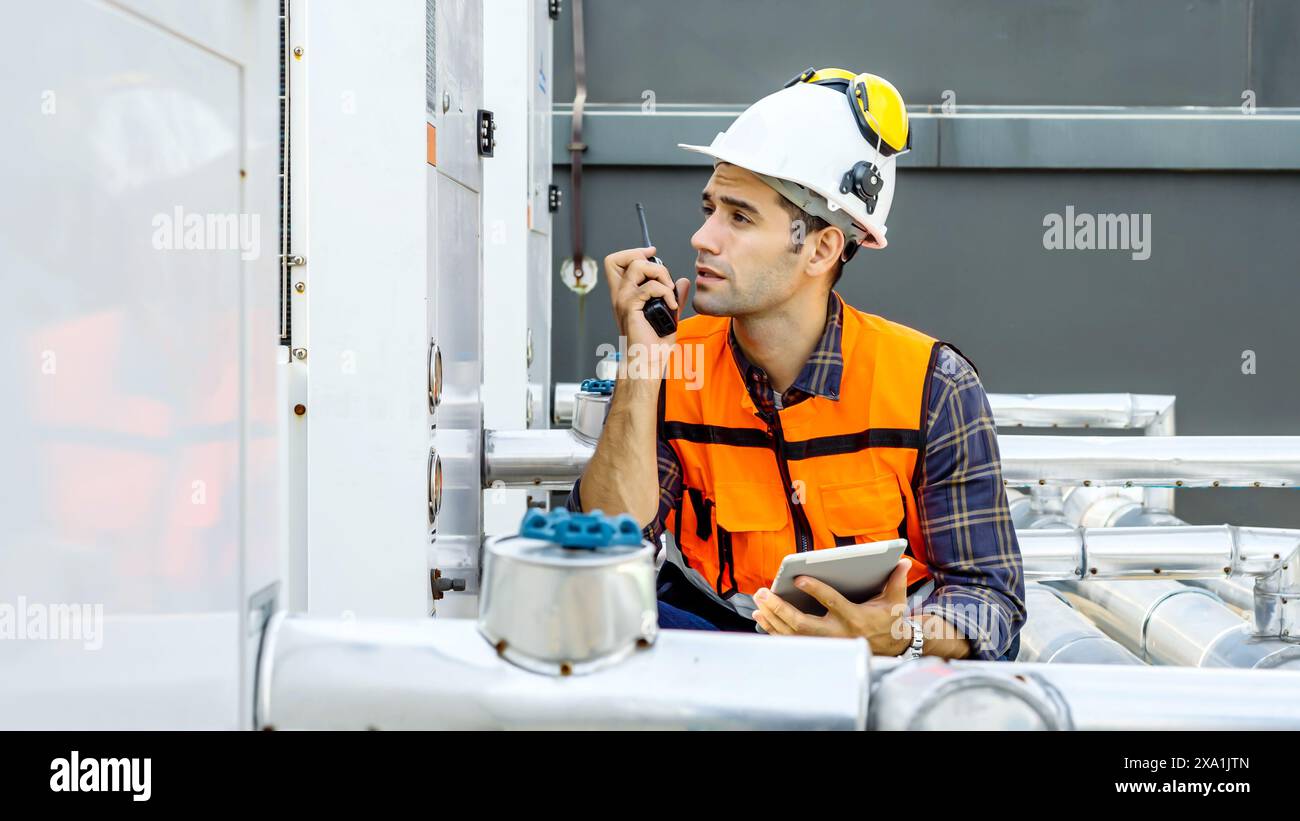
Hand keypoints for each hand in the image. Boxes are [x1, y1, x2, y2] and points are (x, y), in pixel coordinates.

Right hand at [603, 246, 690, 355]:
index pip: (617, 262)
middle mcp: (620, 294)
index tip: (652, 255)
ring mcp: (623, 300)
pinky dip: (666, 293)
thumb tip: (683, 281)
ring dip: (660, 274)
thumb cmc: (653, 345)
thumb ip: (674, 296)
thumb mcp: (669, 315)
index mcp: (625, 294)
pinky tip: (671, 305)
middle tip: (664, 278)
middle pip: (623, 258)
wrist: (647, 362)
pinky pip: (650, 287)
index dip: (634, 253)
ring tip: (669, 291)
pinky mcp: (630, 307)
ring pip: (638, 266)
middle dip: (648, 260)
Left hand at [752, 557, 914, 655]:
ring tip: (759, 603)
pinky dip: (774, 630)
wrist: (891, 649)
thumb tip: (904, 562)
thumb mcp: (896, 601)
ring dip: (773, 618)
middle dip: (780, 608)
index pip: (832, 602)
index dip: (815, 590)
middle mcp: (837, 633)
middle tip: (763, 593)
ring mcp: (826, 644)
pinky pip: (792, 642)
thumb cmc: (890, 621)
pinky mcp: (819, 650)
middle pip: (803, 624)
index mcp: (854, 618)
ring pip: (793, 634)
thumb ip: (897, 581)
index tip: (799, 578)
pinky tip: (762, 618)